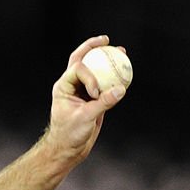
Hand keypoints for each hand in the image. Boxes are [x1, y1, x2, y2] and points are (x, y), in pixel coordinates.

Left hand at [42, 34, 127, 165]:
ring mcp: (83, 91)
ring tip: (120, 50)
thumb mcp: (85, 118)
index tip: (95, 94)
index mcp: (63, 87)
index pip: (78, 69)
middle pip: (82, 60)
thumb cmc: (69, 135)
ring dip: (106, 60)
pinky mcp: (93, 99)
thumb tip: (121, 89)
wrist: (68, 149)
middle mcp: (72, 86)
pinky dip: (115, 77)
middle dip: (93, 48)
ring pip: (95, 70)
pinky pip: (106, 84)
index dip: (90, 76)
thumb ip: (103, 103)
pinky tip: (126, 71)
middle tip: (106, 40)